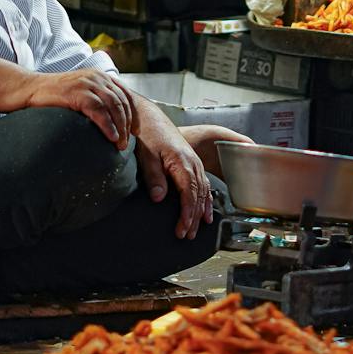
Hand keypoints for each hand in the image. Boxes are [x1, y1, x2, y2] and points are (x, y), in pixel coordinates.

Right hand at [18, 68, 135, 148]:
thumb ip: (96, 99)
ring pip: (114, 106)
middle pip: (122, 102)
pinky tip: (111, 137)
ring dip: (120, 128)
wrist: (30, 89)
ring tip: (120, 144)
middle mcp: (97, 77)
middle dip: (127, 124)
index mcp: (100, 77)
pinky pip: (99, 111)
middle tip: (127, 143)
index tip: (135, 130)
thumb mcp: (80, 92)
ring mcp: (88, 83)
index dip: (133, 113)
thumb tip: (111, 120)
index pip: (125, 95)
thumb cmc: (54, 95)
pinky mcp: (78, 92)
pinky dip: (108, 125)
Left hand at [133, 99, 214, 238]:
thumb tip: (160, 198)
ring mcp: (194, 162)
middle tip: (186, 236)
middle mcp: (193, 163)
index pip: (189, 194)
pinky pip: (203, 184)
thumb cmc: (148, 135)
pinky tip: (205, 212)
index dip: (187, 214)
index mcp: (183, 162)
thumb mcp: (147, 156)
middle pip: (198, 196)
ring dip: (199, 211)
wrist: (150, 117)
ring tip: (195, 230)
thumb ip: (154, 177)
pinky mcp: (191, 162)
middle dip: (193, 218)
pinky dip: (205, 200)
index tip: (181, 230)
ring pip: (202, 191)